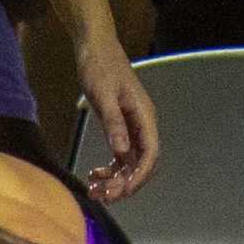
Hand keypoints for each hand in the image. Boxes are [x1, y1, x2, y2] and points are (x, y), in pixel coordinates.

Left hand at [77, 38, 158, 199]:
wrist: (95, 48)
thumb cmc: (100, 66)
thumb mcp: (104, 95)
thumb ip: (113, 123)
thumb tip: (121, 151)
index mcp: (145, 116)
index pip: (150, 155)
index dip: (138, 178)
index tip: (120, 192)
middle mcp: (142, 126)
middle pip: (142, 165)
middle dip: (125, 185)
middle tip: (102, 195)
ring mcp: (132, 129)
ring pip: (130, 166)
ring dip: (115, 182)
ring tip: (94, 190)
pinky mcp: (121, 129)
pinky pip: (120, 158)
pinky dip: (109, 171)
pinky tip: (93, 174)